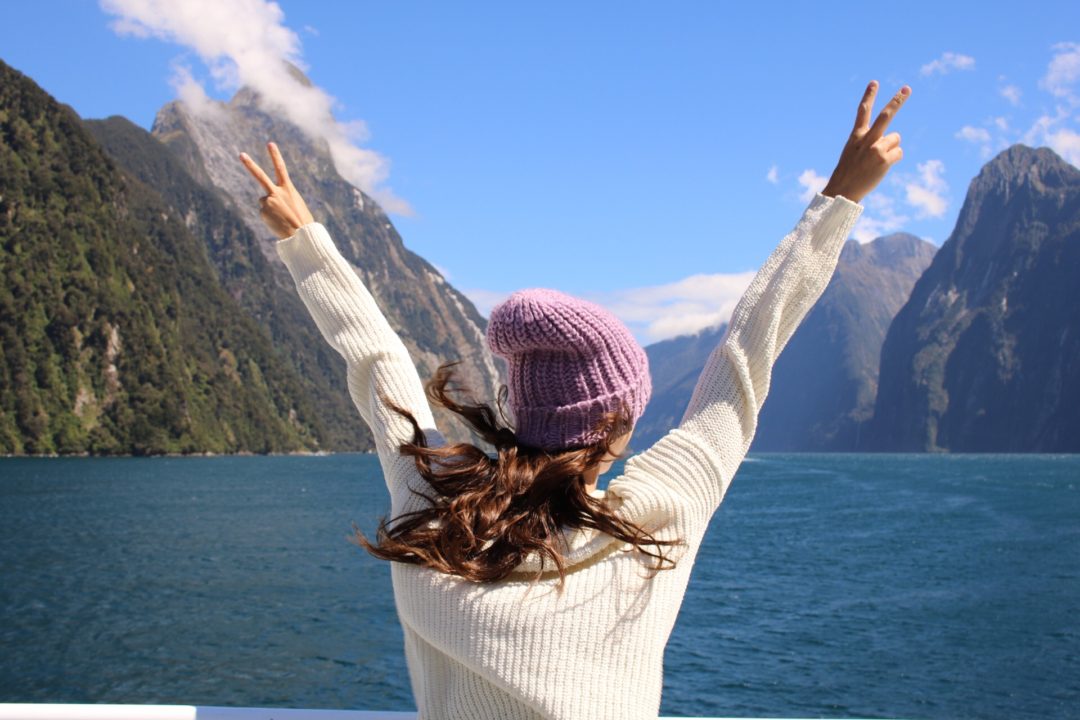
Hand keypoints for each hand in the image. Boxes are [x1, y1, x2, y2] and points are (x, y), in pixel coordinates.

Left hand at [239, 142, 314, 238]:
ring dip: (270, 209)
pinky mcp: (263, 212)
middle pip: (260, 176)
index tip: (270, 144)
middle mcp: (276, 193)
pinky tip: (277, 223)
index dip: (275, 155)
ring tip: (282, 218)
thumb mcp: (296, 205)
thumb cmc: (303, 222)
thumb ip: (283, 198)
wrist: (301, 235)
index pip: (281, 168)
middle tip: (241, 154)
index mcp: (289, 189)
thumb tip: (267, 202)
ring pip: (264, 202)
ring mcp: (268, 202)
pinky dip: (269, 218)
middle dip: (250, 165)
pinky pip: (264, 213)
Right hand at [822, 81, 910, 203]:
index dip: (868, 96)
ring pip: (895, 138)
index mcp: (856, 136)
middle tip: (907, 89)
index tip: (874, 82)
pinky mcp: (884, 160)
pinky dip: (894, 159)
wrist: (843, 190)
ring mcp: (875, 149)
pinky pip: (899, 152)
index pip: (862, 112)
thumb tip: (894, 138)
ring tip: (877, 161)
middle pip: (885, 116)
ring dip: (891, 148)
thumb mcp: (853, 152)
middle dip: (897, 101)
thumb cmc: (849, 172)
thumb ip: (870, 141)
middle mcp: (866, 140)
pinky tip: (882, 167)